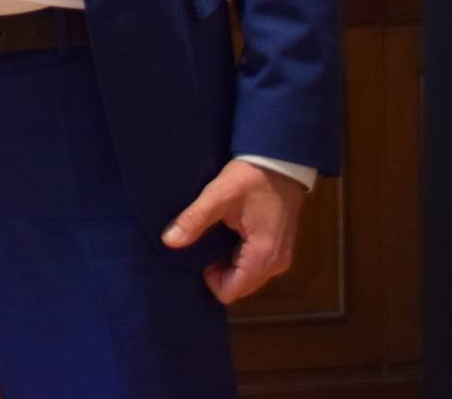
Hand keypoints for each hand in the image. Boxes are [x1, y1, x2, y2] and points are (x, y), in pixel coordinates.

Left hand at [160, 159, 305, 303]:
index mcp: (263, 256)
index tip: (199, 253)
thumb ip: (194, 220)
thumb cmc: (250, 177)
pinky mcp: (280, 246)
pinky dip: (239, 257)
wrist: (280, 161)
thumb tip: (169, 241)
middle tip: (203, 244)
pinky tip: (227, 235)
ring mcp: (281, 256)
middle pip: (240, 286)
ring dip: (228, 265)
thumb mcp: (218, 196)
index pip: (231, 291)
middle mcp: (277, 263)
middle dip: (218, 272)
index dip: (209, 279)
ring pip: (247, 276)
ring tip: (213, 238)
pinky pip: (255, 264)